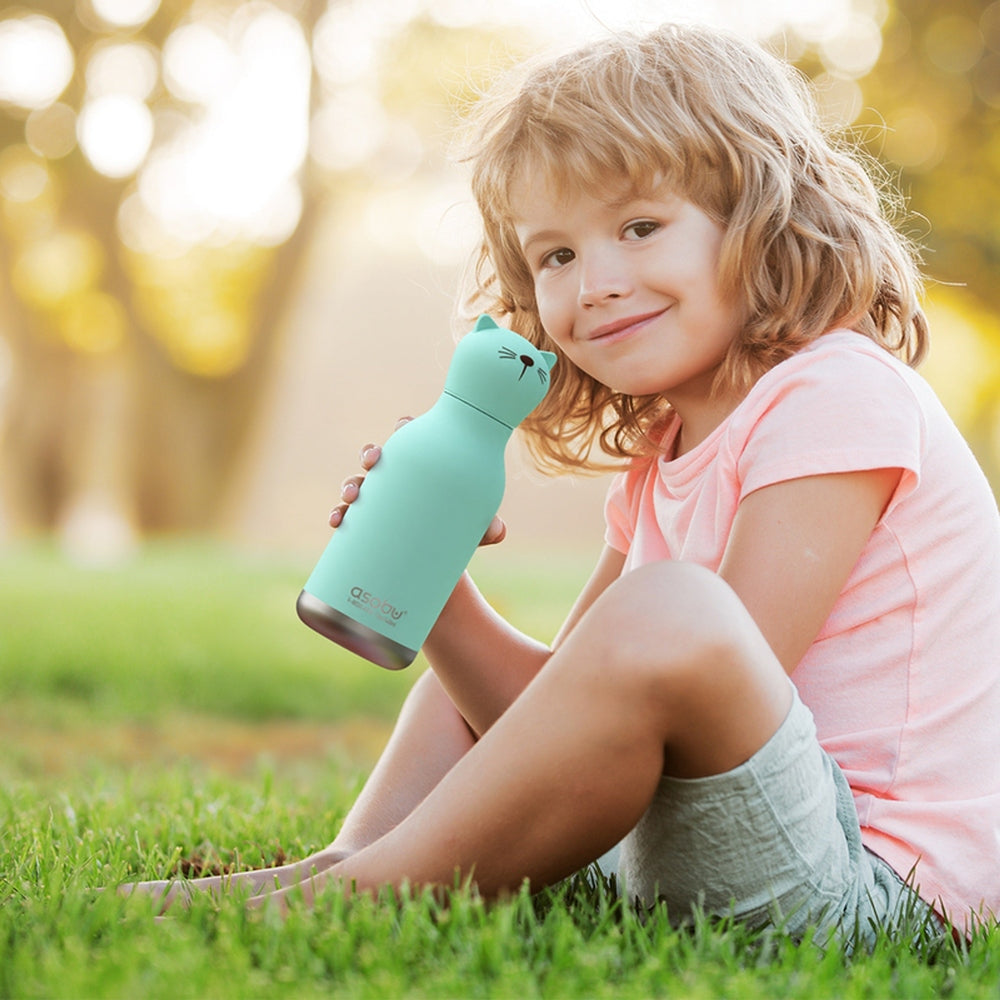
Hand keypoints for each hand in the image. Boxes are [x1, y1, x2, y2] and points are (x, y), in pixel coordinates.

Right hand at [328, 418, 506, 545]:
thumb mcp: (472, 530)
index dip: (404, 427)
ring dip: (350, 484)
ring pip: (356, 483)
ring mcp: (378, 504)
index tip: (403, 425)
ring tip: (352, 496)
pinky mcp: (366, 527)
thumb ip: (485, 527)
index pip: (411, 438)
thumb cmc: (457, 535)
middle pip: (377, 457)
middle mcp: (395, 482)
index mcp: (421, 471)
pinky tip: (337, 520)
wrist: (439, 570)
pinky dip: (338, 515)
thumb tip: (497, 530)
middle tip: (373, 461)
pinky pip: (346, 515)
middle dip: (370, 453)